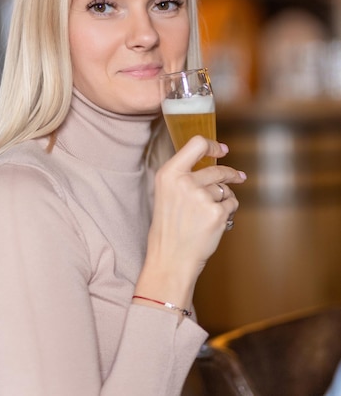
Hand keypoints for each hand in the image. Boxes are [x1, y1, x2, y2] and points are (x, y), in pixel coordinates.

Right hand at [137, 136, 243, 308]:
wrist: (170, 259)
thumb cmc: (168, 228)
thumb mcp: (166, 194)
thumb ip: (183, 176)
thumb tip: (211, 162)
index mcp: (168, 174)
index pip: (196, 144)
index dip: (212, 145)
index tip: (222, 150)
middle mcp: (184, 182)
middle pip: (216, 170)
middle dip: (230, 174)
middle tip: (238, 177)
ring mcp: (201, 197)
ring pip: (225, 189)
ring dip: (225, 198)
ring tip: (211, 213)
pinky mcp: (216, 213)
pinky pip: (231, 204)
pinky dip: (228, 211)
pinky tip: (216, 222)